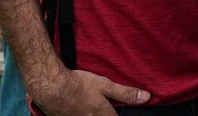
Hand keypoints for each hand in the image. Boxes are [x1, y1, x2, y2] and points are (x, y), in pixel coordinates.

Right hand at [27, 67, 150, 115]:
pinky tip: (79, 108)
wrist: (51, 87)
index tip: (117, 112)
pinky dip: (81, 114)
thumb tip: (146, 98)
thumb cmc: (78, 85)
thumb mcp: (105, 85)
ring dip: (92, 114)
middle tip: (101, 106)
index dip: (119, 115)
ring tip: (90, 106)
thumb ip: (125, 93)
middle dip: (106, 114)